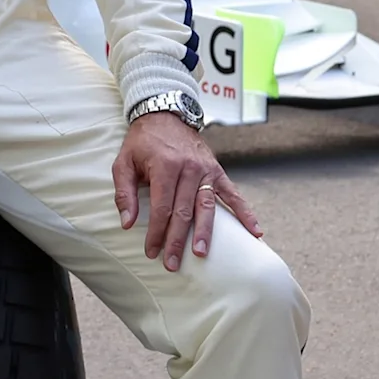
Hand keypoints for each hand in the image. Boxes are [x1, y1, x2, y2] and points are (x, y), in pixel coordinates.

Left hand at [112, 112, 261, 270]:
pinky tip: (255, 232)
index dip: (156, 232)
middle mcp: (189, 169)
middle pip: (184, 211)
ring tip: (201, 253)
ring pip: (206, 206)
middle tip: (172, 264)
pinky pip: (233, 194)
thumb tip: (127, 223)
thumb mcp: (123, 162)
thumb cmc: (142, 142)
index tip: (152, 251)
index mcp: (165, 166)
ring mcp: (206, 170)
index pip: (162, 207)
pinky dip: (245, 213)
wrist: (165, 114)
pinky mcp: (217, 171)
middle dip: (177, 240)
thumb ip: (124, 193)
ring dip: (205, 232)